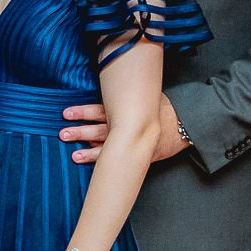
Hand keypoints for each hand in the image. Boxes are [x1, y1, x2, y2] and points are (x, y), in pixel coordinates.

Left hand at [60, 95, 185, 165]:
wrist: (187, 124)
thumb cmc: (163, 107)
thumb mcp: (145, 95)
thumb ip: (125, 94)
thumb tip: (107, 86)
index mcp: (126, 110)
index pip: (100, 110)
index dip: (82, 112)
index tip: (65, 113)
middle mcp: (128, 126)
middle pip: (100, 129)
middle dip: (80, 132)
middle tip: (63, 134)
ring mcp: (135, 142)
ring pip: (109, 147)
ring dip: (90, 152)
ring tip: (74, 155)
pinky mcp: (142, 155)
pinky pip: (123, 158)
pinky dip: (108, 161)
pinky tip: (96, 164)